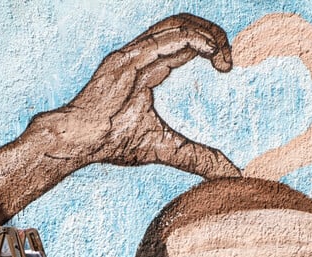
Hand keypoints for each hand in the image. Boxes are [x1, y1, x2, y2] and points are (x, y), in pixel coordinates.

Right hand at [0, 14, 241, 253]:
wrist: (80, 141)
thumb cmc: (114, 142)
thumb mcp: (167, 149)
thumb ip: (199, 158)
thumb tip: (231, 174)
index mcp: (150, 68)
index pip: (184, 42)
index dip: (209, 45)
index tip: (226, 66)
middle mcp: (143, 56)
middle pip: (183, 26)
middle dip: (211, 33)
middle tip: (229, 55)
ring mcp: (133, 54)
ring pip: (175, 26)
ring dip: (205, 33)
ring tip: (223, 49)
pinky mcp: (126, 59)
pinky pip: (163, 40)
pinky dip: (192, 40)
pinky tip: (211, 49)